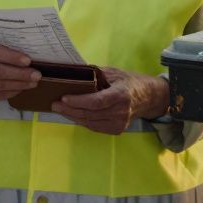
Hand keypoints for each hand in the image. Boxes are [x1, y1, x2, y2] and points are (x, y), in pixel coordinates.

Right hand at [0, 41, 39, 107]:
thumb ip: (0, 48)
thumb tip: (27, 49)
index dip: (12, 57)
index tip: (28, 60)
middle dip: (20, 74)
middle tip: (37, 75)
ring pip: (0, 85)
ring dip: (19, 85)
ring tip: (33, 83)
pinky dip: (11, 92)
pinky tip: (21, 89)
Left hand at [52, 67, 169, 134]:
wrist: (148, 97)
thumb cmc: (129, 81)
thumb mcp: (114, 72)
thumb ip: (95, 74)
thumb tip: (74, 72)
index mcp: (121, 94)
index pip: (97, 101)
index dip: (79, 101)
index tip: (64, 98)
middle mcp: (121, 111)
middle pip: (90, 113)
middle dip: (70, 109)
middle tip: (54, 104)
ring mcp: (119, 123)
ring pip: (90, 122)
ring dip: (73, 116)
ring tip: (59, 109)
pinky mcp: (116, 130)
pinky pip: (95, 127)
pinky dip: (82, 121)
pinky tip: (73, 115)